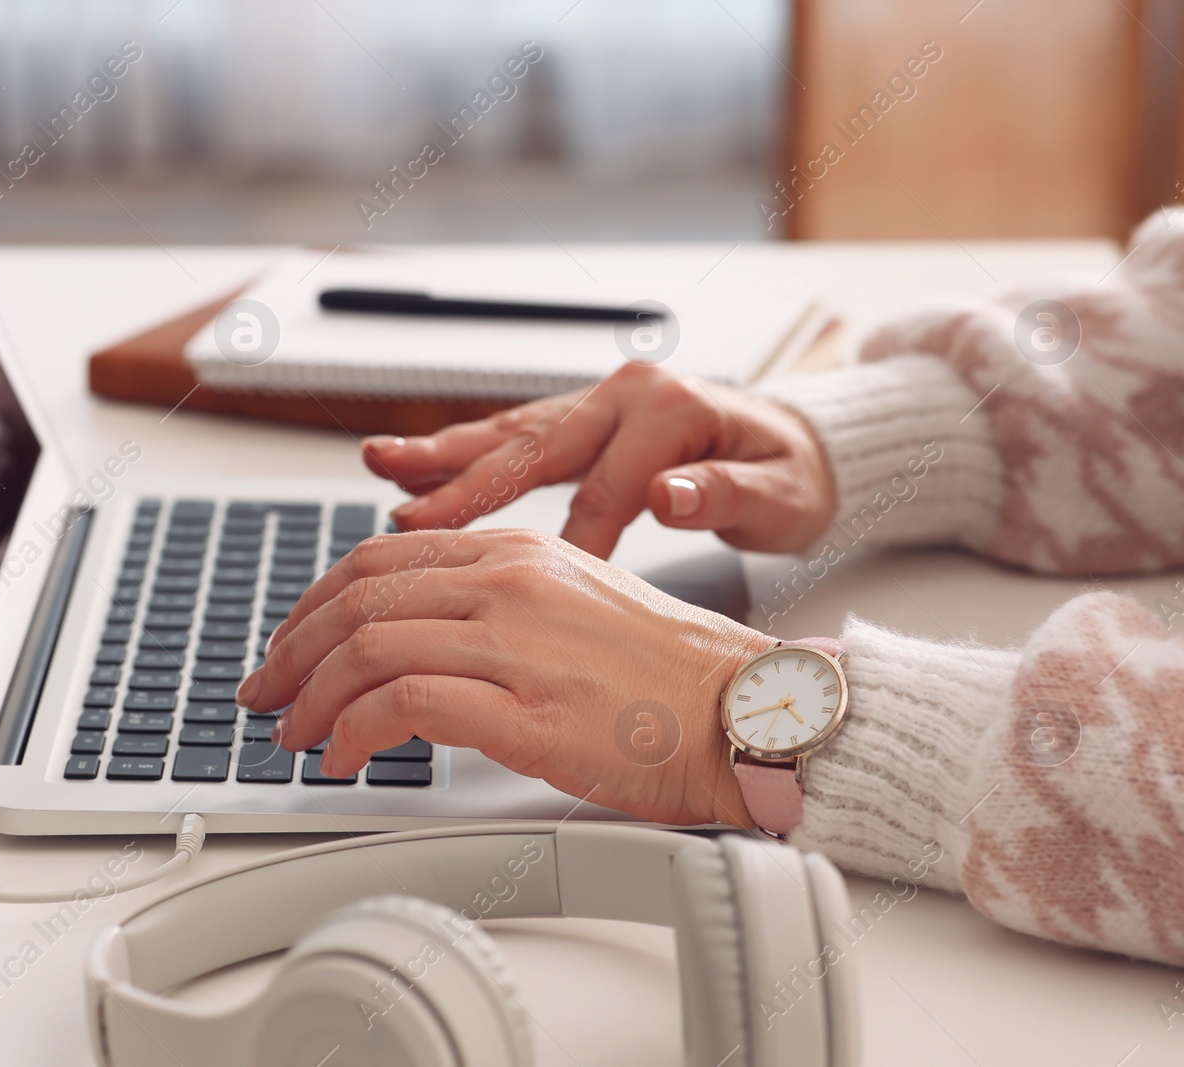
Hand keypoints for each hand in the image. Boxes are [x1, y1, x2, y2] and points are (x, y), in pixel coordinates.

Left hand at [234, 528, 775, 825]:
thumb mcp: (575, 601)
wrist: (745, 711)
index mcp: (519, 552)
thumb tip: (420, 631)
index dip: (315, 604)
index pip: (379, 559)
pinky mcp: (525, 711)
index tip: (291, 643)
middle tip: (267, 693)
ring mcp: (516, 643)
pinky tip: (343, 757)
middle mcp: (510, 582)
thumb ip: (497, 601)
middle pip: (357, 598)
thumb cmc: (668, 673)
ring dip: (311, 698)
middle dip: (292, 650)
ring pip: (367, 647)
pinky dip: (352, 732)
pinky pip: (401, 705)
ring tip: (296, 736)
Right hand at [361, 363, 836, 557]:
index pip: (606, 488)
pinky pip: (512, 436)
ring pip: (510, 431)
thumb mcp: (783, 492)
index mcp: (670, 412)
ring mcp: (597, 404)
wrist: (801, 442)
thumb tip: (675, 493)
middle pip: (535, 445)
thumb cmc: (792, 474)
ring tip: (382, 464)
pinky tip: (411, 467)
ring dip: (444, 453)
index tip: (537, 592)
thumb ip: (728, 492)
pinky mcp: (582, 419)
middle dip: (468, 481)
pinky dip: (461, 453)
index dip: (573, 542)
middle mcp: (624, 398)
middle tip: (410, 513)